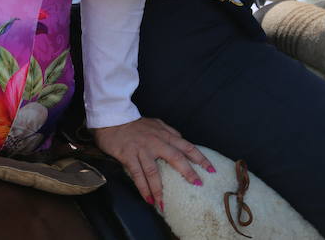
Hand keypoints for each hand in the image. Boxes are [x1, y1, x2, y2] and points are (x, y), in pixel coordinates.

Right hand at [93, 117, 214, 211]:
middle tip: (198, 184)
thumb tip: (182, 140)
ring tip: (164, 205)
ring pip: (154, 171)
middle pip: (175, 157)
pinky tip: (148, 200)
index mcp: (164, 134)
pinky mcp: (129, 155)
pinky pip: (137, 174)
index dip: (199, 157)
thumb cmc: (136, 124)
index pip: (186, 146)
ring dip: (160, 190)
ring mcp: (142, 149)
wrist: (114, 118)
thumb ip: (169, 132)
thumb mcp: (156, 124)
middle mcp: (156, 142)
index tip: (210, 169)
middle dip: (188, 172)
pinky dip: (143, 188)